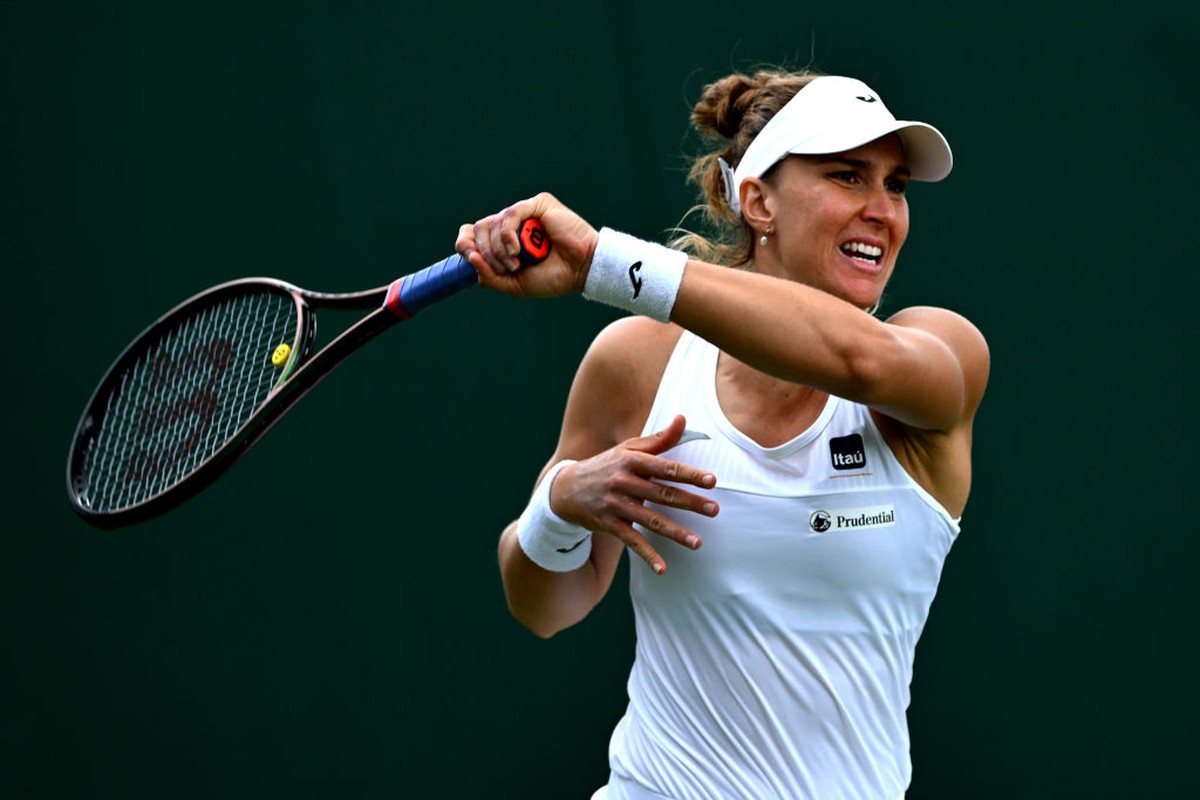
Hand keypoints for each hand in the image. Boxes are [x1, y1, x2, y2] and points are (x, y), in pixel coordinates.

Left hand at [456, 191, 598, 298]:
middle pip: (478, 229)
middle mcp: (511, 225)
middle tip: (506, 268)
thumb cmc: (553, 277)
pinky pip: (510, 214)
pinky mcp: (537, 204)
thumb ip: (490, 277)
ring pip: (492, 223)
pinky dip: (508, 235)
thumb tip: (470, 258)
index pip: (471, 233)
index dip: (464, 243)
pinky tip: (517, 249)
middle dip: (486, 253)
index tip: (470, 257)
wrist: (582, 271)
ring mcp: (523, 213)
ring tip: (517, 263)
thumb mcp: (514, 285)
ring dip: (499, 249)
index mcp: (503, 241)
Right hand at [551, 415, 717, 574]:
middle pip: (662, 494)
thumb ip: (659, 438)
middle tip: (715, 510)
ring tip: (697, 542)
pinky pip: (631, 541)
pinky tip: (663, 568)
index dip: (689, 474)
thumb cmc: (608, 465)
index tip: (712, 481)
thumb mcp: (629, 448)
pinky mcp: (608, 524)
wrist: (567, 488)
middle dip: (690, 503)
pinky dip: (647, 555)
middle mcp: (623, 481)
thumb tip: (683, 418)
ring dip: (675, 533)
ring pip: (650, 520)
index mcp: (631, 460)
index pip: (665, 467)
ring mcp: (615, 505)